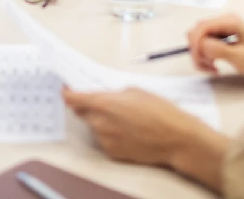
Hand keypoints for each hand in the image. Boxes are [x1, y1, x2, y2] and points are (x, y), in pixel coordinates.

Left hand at [62, 87, 228, 192]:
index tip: (66, 90)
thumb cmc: (160, 112)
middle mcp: (100, 123)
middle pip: (82, 113)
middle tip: (104, 103)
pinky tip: (128, 131)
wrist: (177, 139)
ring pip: (94, 127)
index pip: (73, 99)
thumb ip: (113, 94)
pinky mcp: (113, 153)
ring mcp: (106, 140)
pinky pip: (104, 140)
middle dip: (87, 106)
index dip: (67, 94)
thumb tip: (104, 96)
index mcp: (103, 104)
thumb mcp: (134, 91)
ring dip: (101, 121)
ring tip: (124, 119)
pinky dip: (110, 134)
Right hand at [187, 15, 243, 78]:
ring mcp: (221, 28)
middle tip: (209, 67)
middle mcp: (222, 21)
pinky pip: (205, 43)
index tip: (201, 61)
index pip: (201, 28)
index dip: (196, 44)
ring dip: (201, 55)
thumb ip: (220, 50)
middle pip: (196, 33)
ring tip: (213, 68)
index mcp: (228, 22)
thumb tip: (201, 45)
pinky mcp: (220, 35)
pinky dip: (205, 55)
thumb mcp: (242, 57)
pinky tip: (214, 64)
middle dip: (198, 51)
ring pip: (198, 39)